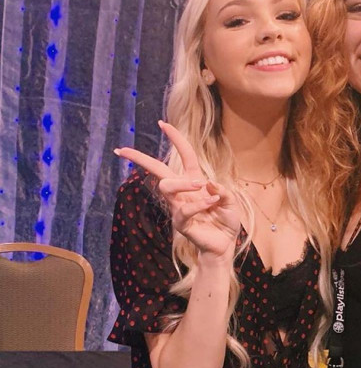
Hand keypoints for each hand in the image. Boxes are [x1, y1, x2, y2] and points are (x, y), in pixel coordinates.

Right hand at [115, 121, 240, 258]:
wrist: (224, 244)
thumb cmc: (225, 220)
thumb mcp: (230, 201)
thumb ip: (223, 191)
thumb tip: (207, 184)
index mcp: (195, 181)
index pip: (184, 155)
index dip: (175, 139)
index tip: (163, 123)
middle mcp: (183, 192)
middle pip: (158, 170)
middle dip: (140, 158)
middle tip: (122, 150)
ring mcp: (178, 206)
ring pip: (166, 186)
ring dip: (182, 183)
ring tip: (199, 185)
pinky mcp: (181, 222)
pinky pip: (183, 210)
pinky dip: (198, 204)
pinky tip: (211, 204)